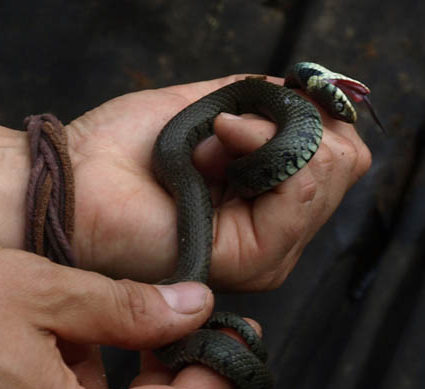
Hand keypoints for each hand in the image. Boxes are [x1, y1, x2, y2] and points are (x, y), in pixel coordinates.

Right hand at [0, 233, 232, 388]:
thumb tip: (196, 308)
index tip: (236, 334)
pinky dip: (97, 383)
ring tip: (143, 321)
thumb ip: (128, 308)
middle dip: (183, 377)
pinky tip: (85, 337)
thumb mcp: (43, 290)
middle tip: (194, 323)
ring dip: (141, 379)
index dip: (217, 375)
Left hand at [66, 75, 370, 288]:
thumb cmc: (126, 149)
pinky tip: (215, 152)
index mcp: (268, 203)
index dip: (307, 115)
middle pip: (347, 162)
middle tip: (226, 130)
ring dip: (269, 134)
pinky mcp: (254, 258)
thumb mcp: (209, 109)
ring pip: (331, 170)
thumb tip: (312, 94)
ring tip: (211, 147)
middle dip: (290, 123)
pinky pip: (301, 189)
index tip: (249, 108)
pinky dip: (262, 148)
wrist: (77, 182)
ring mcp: (270, 251)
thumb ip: (265, 106)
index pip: (340, 155)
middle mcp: (277, 233)